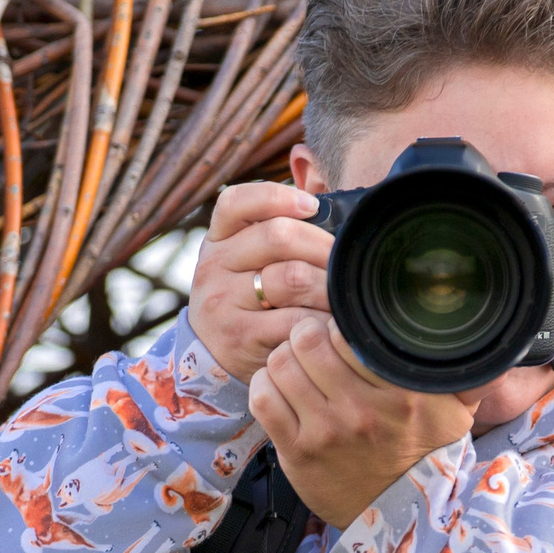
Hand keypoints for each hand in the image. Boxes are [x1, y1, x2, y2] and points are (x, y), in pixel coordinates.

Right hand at [187, 180, 332, 383]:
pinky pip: (296, 320)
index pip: (237, 201)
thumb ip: (274, 237)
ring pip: (292, 278)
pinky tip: (332, 322)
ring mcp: (224, 303)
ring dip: (328, 285)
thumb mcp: (243, 261)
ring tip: (343, 293)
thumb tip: (337, 217)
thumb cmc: (243, 298)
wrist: (209, 355)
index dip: (279, 197)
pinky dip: (323, 320)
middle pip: (278, 236)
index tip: (312, 207)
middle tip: (344, 260)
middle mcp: (214, 266)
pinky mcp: (242, 337)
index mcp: (218, 239)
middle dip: (322, 245)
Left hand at [250, 316, 472, 529]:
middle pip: (307, 340)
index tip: (341, 334)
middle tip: (313, 346)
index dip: (339, 324)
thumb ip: (471, 373)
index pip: (350, 330)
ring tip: (298, 368)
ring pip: (280, 364)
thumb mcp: (457, 410)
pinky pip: (263, 397)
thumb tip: (498, 346)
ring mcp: (327, 432)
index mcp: (402, 391)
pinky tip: (282, 391)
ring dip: (284, 360)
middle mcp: (363, 409)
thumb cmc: (425, 453)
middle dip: (306, 336)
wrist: (401, 516)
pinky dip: (266, 386)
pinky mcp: (297, 452)